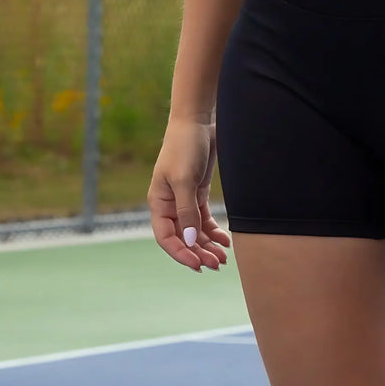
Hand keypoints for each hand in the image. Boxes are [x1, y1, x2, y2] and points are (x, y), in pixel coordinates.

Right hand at [148, 116, 232, 272]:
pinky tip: (225, 240)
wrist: (198, 121)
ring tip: (223, 258)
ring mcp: (185, 199)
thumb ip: (186, 211)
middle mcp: (170, 205)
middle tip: (217, 264)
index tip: (198, 264)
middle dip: (199, 252)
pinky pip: (205, 219)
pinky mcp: (199, 192)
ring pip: (195, 231)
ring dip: (208, 245)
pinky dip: (214, 231)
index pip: (166, 237)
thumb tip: (188, 241)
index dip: (180, 253)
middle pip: (183, 237)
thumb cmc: (185, 147)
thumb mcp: (184, 179)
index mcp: (159, 203)